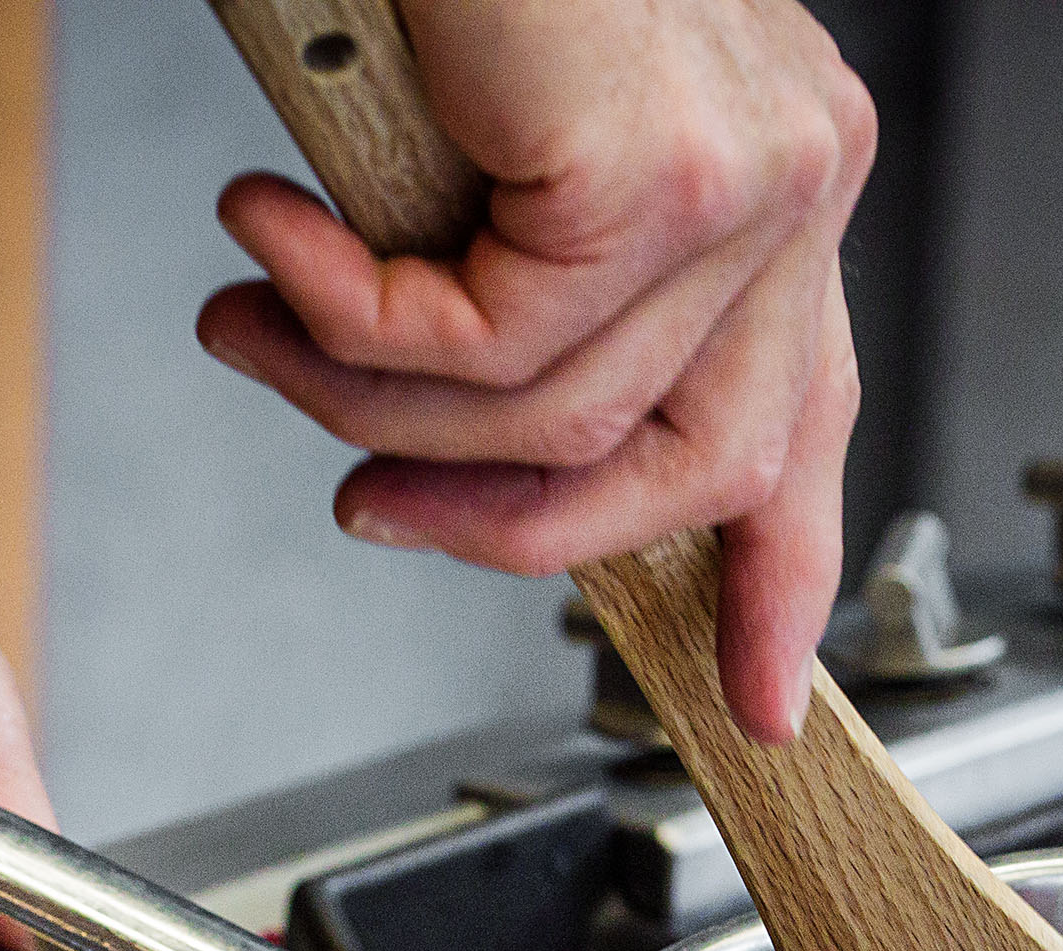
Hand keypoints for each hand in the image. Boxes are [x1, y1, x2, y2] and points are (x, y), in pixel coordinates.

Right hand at [195, 0, 872, 744]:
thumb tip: (463, 435)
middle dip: (504, 533)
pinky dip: (357, 328)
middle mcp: (789, 173)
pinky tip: (279, 250)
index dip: (775, 574)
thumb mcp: (494, 144)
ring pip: (561, 424)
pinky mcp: (661, 168)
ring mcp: (747, 172)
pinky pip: (496, 353)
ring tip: (262, 325)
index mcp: (774, 171)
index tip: (752, 694)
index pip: (800, 418)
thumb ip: (527, 285)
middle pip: (690, 469)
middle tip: (364, 506)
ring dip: (370, 405)